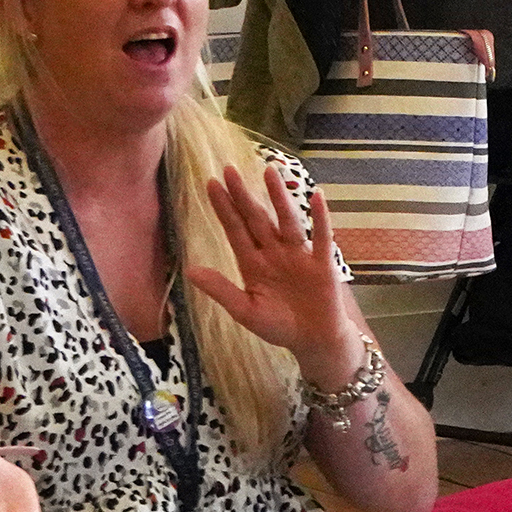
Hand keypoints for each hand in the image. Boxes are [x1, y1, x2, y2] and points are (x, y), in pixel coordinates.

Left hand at [185, 163, 357, 366]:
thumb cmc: (278, 326)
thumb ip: (221, 290)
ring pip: (286, 221)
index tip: (211, 183)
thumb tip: (190, 271)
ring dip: (278, 198)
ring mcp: (298, 255)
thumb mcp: (245, 311)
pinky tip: (317, 197)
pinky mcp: (322, 263)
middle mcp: (273, 253)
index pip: (235, 229)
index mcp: (252, 263)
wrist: (313, 341)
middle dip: (243, 195)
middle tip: (229, 169)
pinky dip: (320, 217)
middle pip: (256, 219)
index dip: (224, 207)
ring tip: (269, 172)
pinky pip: (321, 237)